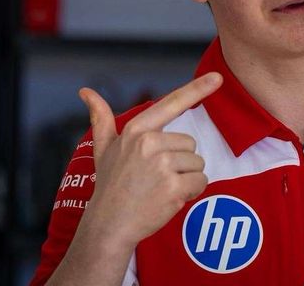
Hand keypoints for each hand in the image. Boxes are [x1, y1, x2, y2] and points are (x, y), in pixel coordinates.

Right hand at [76, 72, 223, 248]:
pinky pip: (201, 182)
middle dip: (180, 162)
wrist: (109, 225)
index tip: (218, 77)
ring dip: (186, 178)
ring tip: (160, 189)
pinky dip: (191, 192)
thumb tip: (85, 91)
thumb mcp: (102, 148)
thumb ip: (100, 119)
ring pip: (197, 163)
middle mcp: (149, 143)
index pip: (172, 104)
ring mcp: (162, 164)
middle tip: (156, 178)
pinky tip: (169, 199)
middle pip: (190, 144)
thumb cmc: (110, 185)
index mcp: (136, 130)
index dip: (197, 89)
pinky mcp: (173, 185)